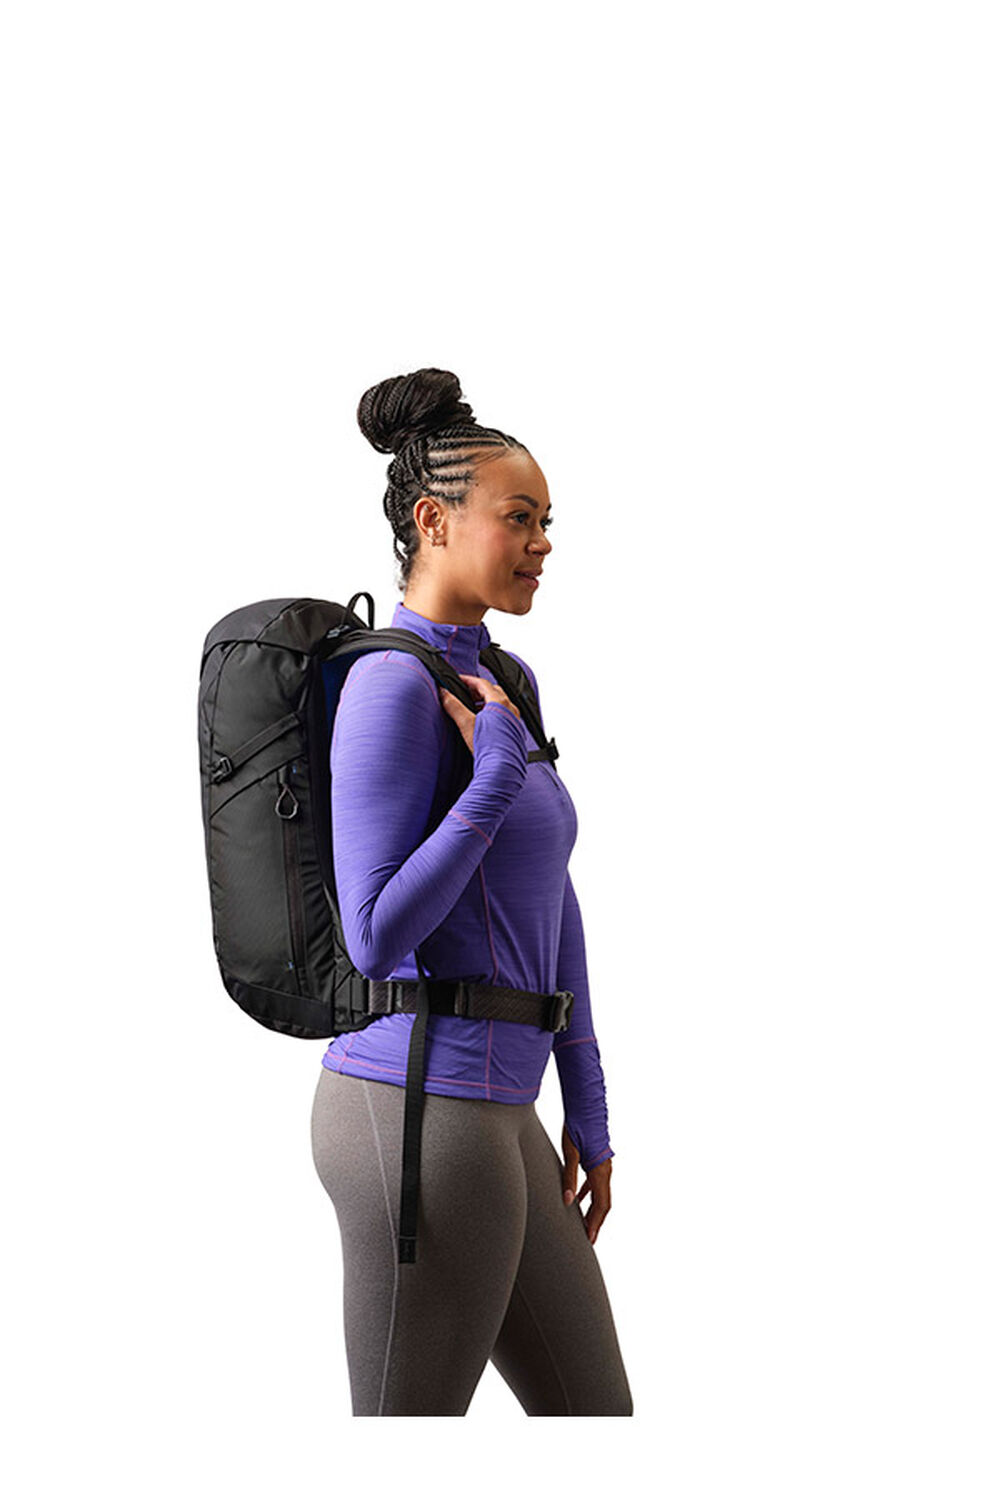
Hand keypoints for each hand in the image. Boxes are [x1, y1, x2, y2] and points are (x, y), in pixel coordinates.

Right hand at [438, 672, 520, 754]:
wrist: (501, 768)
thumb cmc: (488, 748)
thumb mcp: (465, 723)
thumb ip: (453, 706)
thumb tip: (443, 693)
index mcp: (500, 703)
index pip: (482, 684)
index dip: (468, 680)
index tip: (459, 680)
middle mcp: (510, 709)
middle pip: (493, 691)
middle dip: (477, 690)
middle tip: (464, 692)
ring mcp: (514, 721)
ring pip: (500, 703)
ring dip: (486, 702)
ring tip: (472, 707)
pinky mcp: (514, 732)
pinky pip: (504, 715)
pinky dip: (493, 713)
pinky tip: (484, 723)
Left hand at [561, 1121, 611, 1246]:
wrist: (584, 1106)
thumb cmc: (577, 1127)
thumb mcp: (570, 1153)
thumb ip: (569, 1178)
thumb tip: (567, 1202)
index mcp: (600, 1171)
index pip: (601, 1205)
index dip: (595, 1224)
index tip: (589, 1240)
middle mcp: (605, 1170)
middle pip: (604, 1203)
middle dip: (596, 1222)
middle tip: (588, 1239)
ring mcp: (603, 1165)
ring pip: (601, 1194)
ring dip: (593, 1210)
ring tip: (583, 1225)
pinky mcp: (596, 1159)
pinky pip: (595, 1183)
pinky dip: (588, 1195)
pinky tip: (577, 1200)